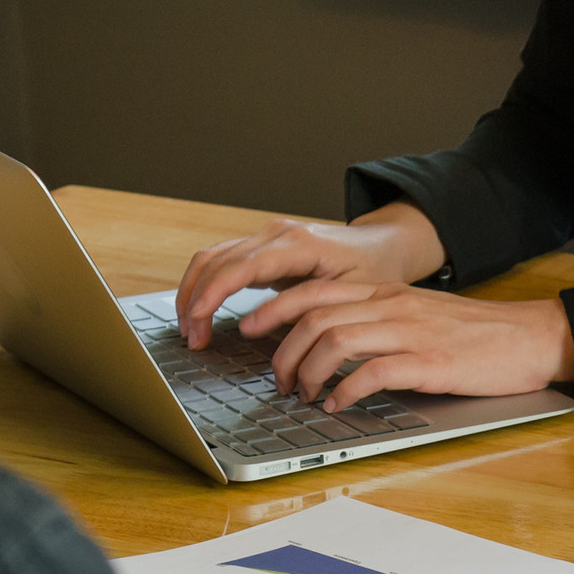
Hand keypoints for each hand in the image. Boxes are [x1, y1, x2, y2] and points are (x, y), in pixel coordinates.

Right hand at [175, 202, 446, 347]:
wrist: (382, 245)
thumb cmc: (373, 269)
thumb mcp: (352, 294)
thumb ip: (313, 309)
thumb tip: (275, 335)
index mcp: (300, 244)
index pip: (243, 264)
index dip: (214, 290)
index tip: (197, 317)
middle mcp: (278, 234)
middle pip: (218, 259)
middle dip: (196, 299)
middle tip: (192, 339)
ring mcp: (267, 237)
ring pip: (212, 257)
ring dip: (194, 292)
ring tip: (191, 331)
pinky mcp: (262, 247)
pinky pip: (222, 261)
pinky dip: (205, 286)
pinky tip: (200, 313)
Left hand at [268, 283, 573, 406]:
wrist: (532, 337)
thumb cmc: (479, 334)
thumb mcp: (421, 314)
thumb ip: (380, 320)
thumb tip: (332, 341)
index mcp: (387, 292)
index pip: (315, 290)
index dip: (274, 308)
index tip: (250, 327)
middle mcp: (392, 306)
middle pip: (314, 317)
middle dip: (282, 350)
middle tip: (276, 378)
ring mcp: (410, 333)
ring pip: (334, 341)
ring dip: (307, 371)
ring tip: (303, 395)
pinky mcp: (428, 364)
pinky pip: (370, 373)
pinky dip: (344, 391)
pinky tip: (337, 405)